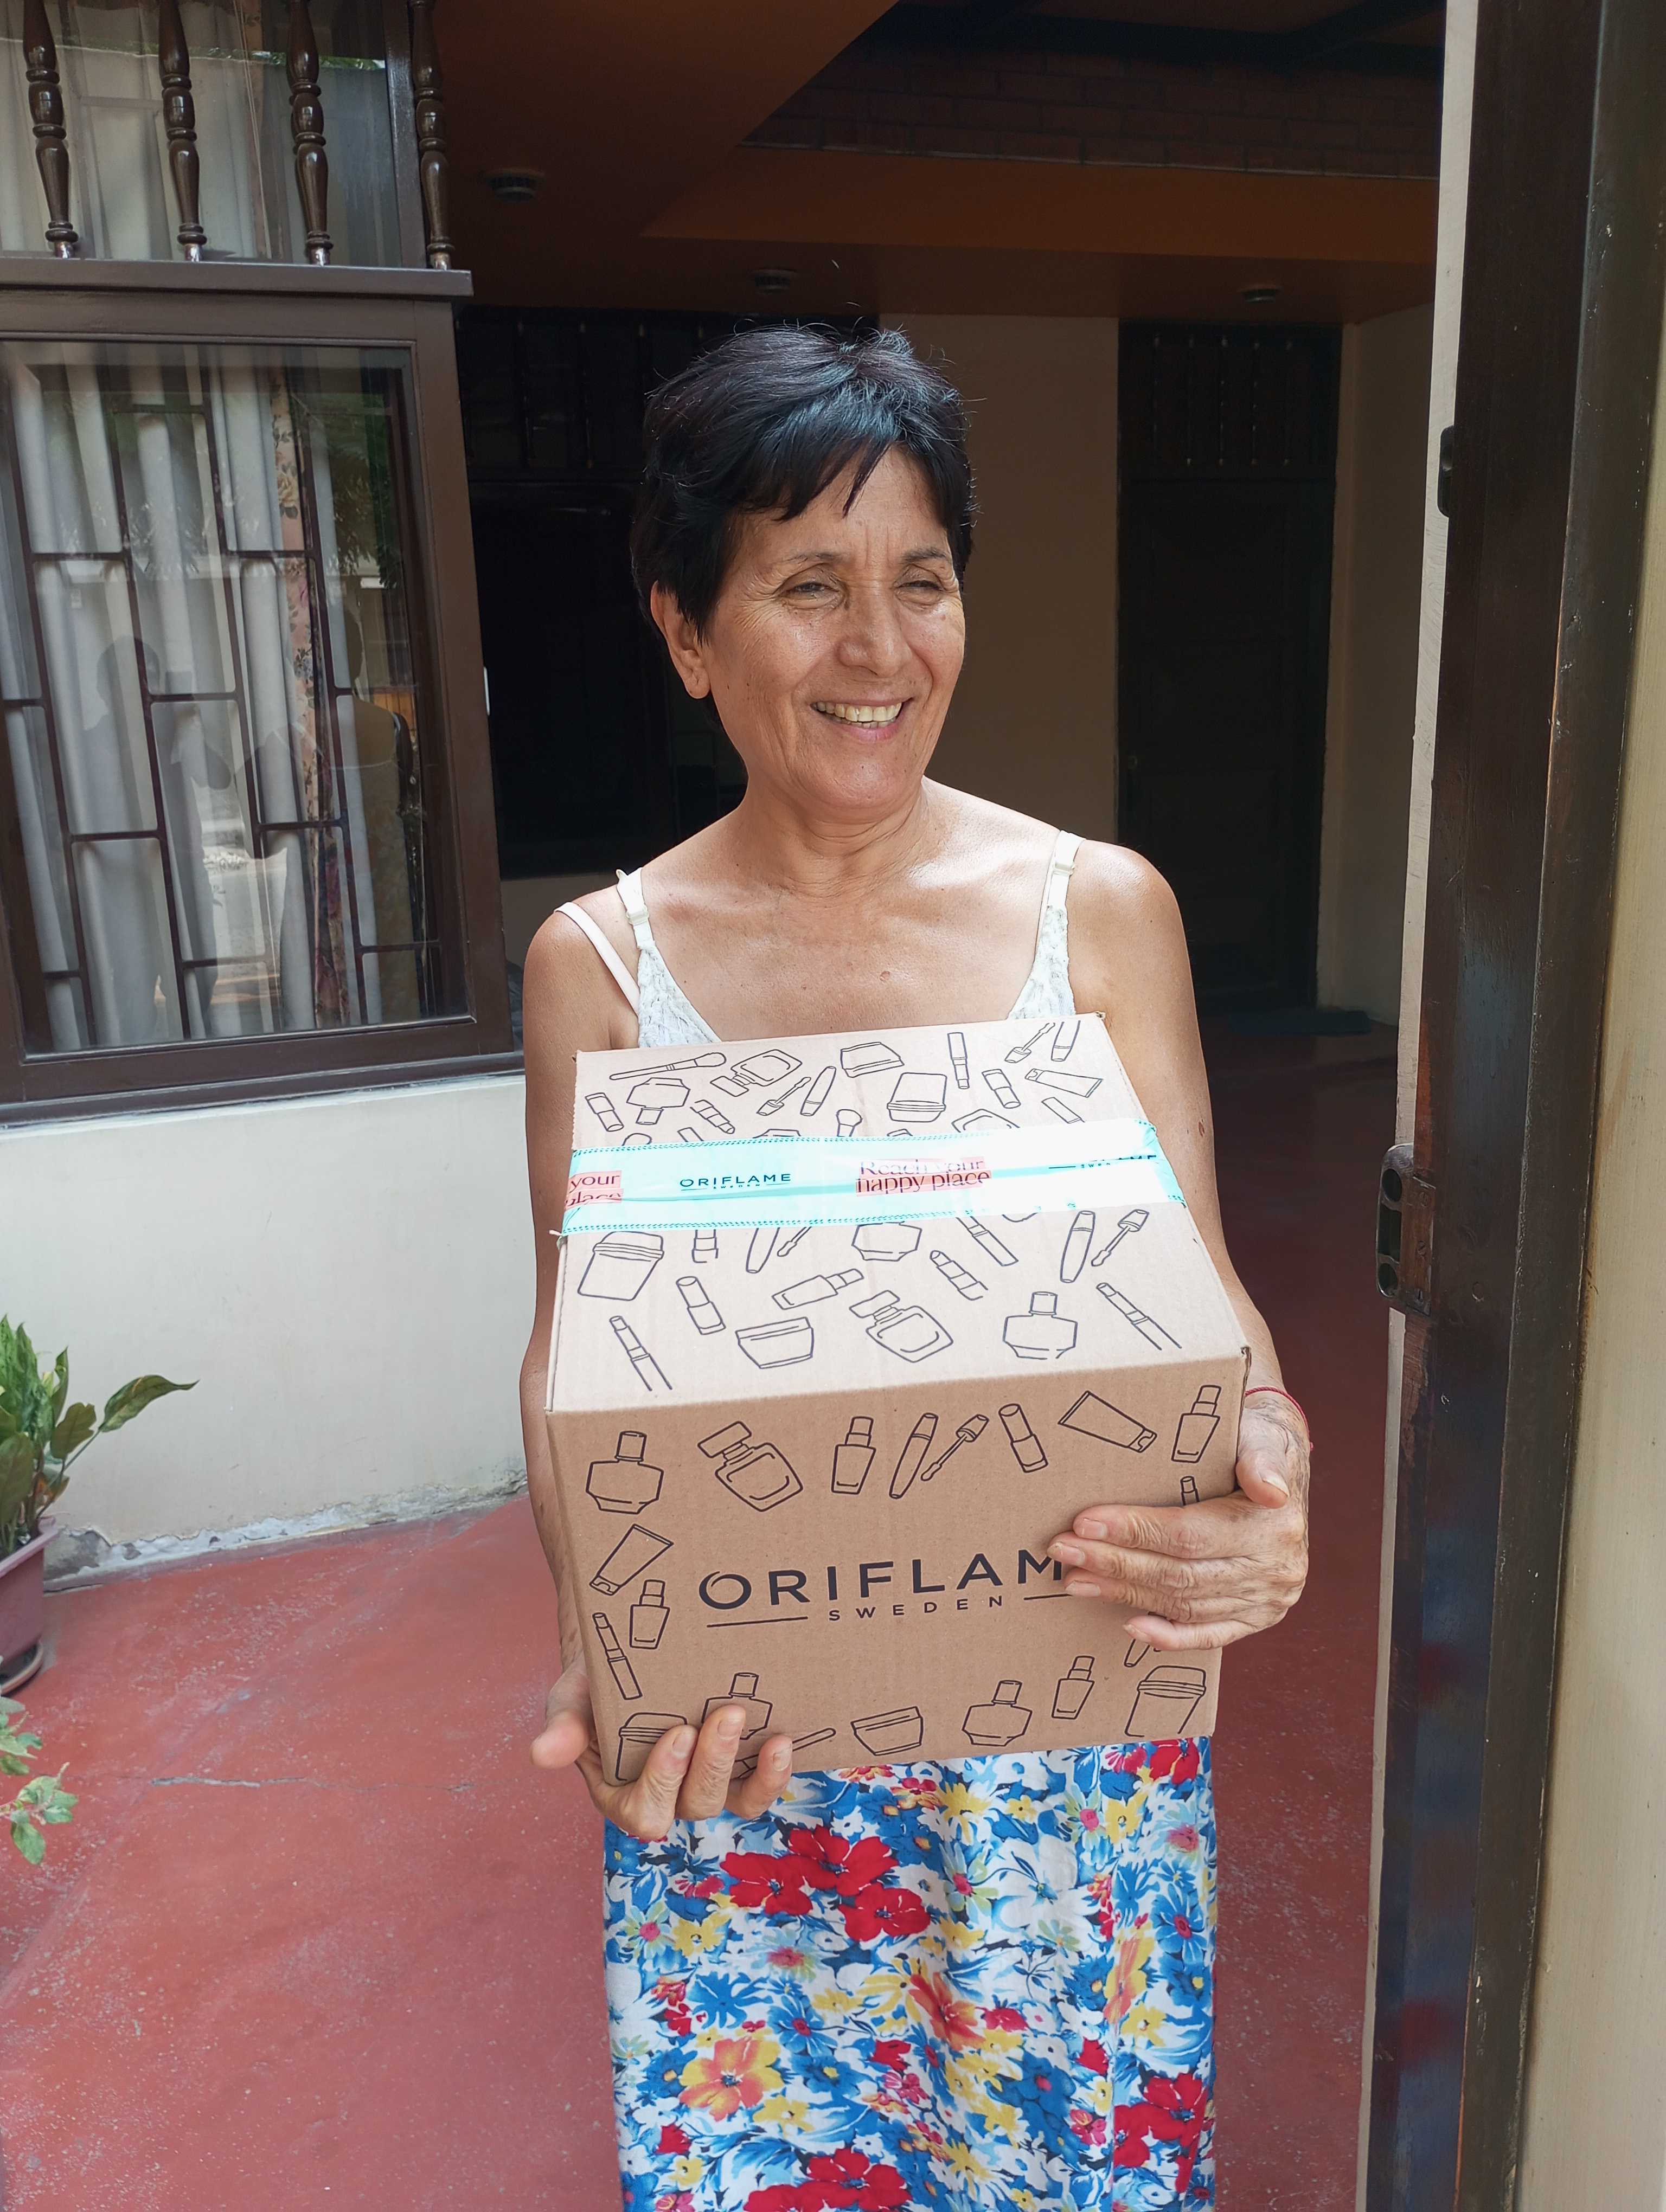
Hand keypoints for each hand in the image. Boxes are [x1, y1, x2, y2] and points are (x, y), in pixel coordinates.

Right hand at [529, 1660, 794, 1838]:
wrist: (631, 1655)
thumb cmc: (597, 1684)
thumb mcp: (573, 1698)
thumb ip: (564, 1725)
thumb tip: (542, 1752)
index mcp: (622, 1793)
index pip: (643, 1811)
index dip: (663, 1781)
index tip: (678, 1733)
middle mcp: (668, 1798)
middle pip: (696, 1805)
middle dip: (713, 1765)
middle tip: (725, 1714)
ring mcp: (708, 1785)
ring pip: (737, 1803)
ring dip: (758, 1777)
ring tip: (771, 1736)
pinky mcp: (739, 1768)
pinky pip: (761, 1785)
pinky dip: (775, 1769)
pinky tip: (784, 1739)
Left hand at [1047, 1400, 1309, 1650]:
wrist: (1287, 1468)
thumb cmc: (1260, 1443)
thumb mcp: (1264, 1435)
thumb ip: (1262, 1457)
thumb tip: (1269, 1488)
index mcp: (1272, 1524)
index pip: (1189, 1535)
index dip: (1135, 1531)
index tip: (1085, 1522)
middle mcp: (1274, 1569)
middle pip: (1179, 1574)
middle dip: (1115, 1564)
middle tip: (1065, 1551)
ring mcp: (1267, 1599)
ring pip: (1185, 1604)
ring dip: (1126, 1595)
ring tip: (1077, 1580)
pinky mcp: (1258, 1617)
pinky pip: (1210, 1635)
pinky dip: (1169, 1634)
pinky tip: (1130, 1625)